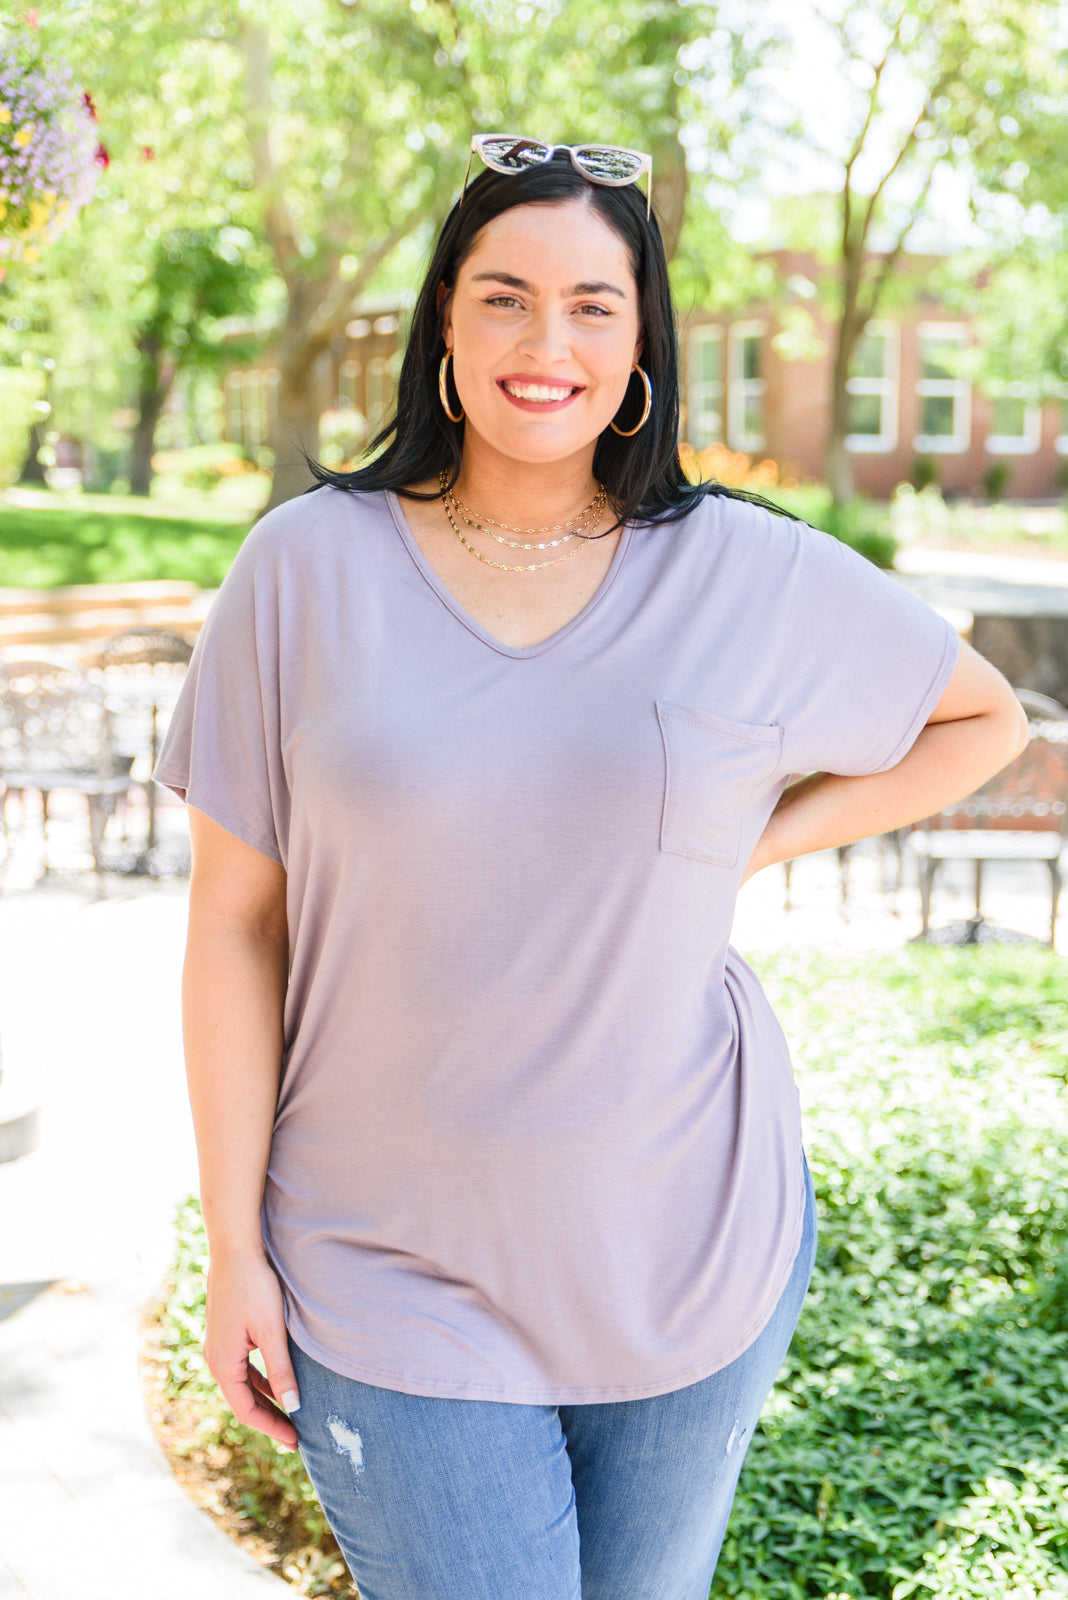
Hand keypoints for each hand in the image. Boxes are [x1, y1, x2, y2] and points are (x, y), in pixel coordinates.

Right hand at [203, 1251, 300, 1449]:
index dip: (271, 1427)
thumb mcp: (271, 1332)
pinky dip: (261, 1380)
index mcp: (222, 1364)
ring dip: (266, 1400)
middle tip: (295, 1436)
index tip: (295, 1440)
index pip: (246, 1410)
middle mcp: (216, 1359)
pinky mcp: (227, 1334)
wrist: (236, 1251)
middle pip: (243, 1401)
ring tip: (290, 1414)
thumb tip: (293, 1406)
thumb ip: (281, 1370)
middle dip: (269, 1418)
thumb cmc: (254, 1288)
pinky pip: (243, 1368)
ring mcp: (220, 1347)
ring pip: (243, 1384)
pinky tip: (279, 1383)